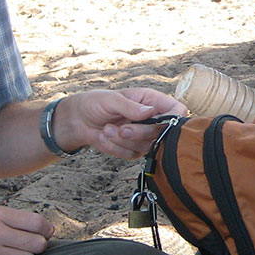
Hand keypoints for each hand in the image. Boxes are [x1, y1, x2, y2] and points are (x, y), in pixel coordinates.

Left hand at [60, 88, 186, 158]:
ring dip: (123, 141)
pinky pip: (131, 155)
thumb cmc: (95, 103)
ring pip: (147, 146)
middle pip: (163, 133)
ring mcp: (144, 136)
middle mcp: (152, 119)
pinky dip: (116, 148)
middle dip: (140, 133)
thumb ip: (130, 106)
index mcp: (151, 101)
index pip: (177, 110)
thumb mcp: (111, 99)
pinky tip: (105, 137)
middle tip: (122, 129)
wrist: (77, 120)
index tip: (159, 123)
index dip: (174, 118)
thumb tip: (150, 112)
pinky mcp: (133, 150)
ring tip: (107, 129)